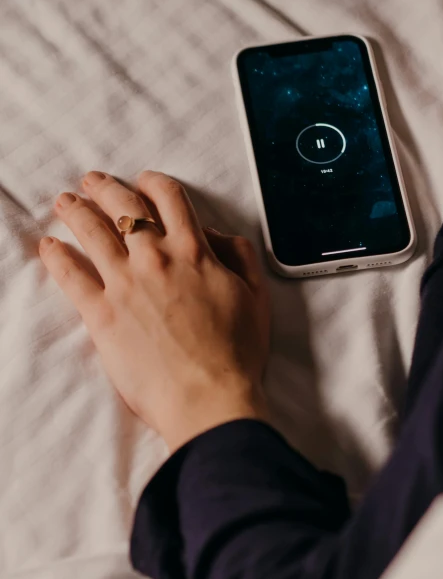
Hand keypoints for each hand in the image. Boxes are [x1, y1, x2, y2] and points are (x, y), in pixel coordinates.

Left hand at [39, 171, 270, 452]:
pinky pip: (71, 275)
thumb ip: (239, 256)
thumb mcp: (256, 297)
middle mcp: (155, 259)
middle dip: (105, 188)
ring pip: (93, 231)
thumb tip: (215, 235)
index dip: (153, 183)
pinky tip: (49, 246)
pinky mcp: (101, 314)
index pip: (169, 199)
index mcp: (193, 252)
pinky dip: (57, 256)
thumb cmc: (236, 355)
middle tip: (93, 182)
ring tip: (65, 202)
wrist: (210, 398)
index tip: (143, 181)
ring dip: (76, 211)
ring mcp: (125, 284)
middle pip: (124, 206)